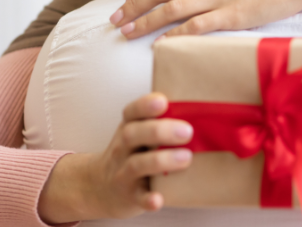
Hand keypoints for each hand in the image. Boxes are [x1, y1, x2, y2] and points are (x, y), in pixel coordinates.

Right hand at [37, 93, 192, 222]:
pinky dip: (148, 199)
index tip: (163, 102)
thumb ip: (160, 122)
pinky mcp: (129, 196)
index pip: (131, 112)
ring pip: (136, 164)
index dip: (145, 106)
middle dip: (159, 131)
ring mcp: (123, 173)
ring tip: (185, 158)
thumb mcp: (138, 135)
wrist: (100, 187)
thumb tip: (202, 112)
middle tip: (187, 131)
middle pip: (134, 135)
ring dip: (161, 160)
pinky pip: (137, 198)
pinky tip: (159, 199)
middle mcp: (122, 149)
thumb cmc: (131, 155)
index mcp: (128, 128)